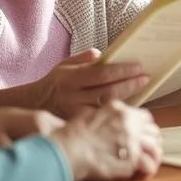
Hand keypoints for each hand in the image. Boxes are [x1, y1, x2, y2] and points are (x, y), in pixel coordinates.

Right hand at [29, 49, 151, 117]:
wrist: (35, 105)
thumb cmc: (55, 83)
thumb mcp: (65, 65)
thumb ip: (83, 58)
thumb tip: (104, 54)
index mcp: (70, 78)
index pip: (101, 73)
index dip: (122, 71)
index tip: (139, 67)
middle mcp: (73, 96)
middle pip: (108, 91)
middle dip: (130, 85)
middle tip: (146, 78)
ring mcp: (76, 113)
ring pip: (107, 108)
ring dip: (127, 100)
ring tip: (142, 91)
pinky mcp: (78, 126)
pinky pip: (102, 120)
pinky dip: (117, 113)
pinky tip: (129, 108)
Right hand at [48, 101, 161, 180]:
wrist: (65, 151)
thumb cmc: (69, 136)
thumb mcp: (86, 115)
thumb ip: (101, 116)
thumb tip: (102, 121)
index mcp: (118, 110)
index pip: (143, 117)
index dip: (143, 128)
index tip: (141, 136)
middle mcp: (129, 122)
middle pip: (153, 131)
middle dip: (151, 142)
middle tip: (146, 152)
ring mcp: (132, 140)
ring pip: (155, 147)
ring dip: (153, 157)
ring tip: (148, 164)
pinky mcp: (132, 159)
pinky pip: (149, 165)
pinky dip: (148, 171)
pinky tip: (143, 174)